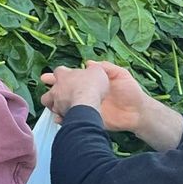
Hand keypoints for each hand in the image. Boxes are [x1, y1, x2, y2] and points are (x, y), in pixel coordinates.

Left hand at [40, 63, 110, 118]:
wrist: (86, 103)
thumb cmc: (91, 86)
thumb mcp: (97, 71)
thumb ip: (93, 68)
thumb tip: (92, 67)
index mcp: (63, 76)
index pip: (58, 71)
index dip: (62, 73)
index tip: (66, 74)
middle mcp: (56, 89)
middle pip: (49, 88)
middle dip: (53, 91)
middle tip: (61, 93)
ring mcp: (56, 102)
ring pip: (48, 102)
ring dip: (53, 104)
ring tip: (61, 106)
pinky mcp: (60, 114)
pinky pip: (57, 117)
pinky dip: (60, 118)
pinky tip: (66, 118)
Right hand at [41, 60, 182, 150]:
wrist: (137, 113)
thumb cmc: (130, 92)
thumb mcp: (120, 75)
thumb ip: (105, 68)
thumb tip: (88, 63)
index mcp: (91, 84)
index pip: (71, 78)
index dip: (58, 77)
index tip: (48, 77)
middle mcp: (85, 95)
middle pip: (63, 92)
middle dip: (52, 90)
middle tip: (44, 88)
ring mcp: (85, 108)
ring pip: (64, 106)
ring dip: (55, 105)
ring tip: (50, 104)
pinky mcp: (88, 119)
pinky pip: (71, 120)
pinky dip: (64, 119)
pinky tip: (60, 118)